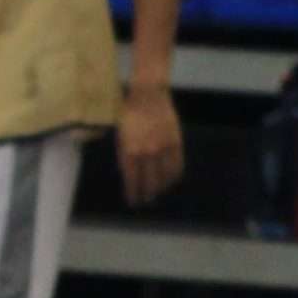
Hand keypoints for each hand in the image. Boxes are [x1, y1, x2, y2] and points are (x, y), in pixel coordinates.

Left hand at [116, 84, 182, 207]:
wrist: (148, 95)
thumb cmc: (129, 114)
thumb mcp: (120, 136)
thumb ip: (125, 155)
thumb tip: (130, 174)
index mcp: (129, 151)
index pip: (132, 180)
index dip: (133, 193)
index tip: (133, 201)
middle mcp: (146, 153)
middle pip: (149, 181)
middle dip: (147, 193)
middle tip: (146, 200)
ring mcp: (162, 148)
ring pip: (164, 176)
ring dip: (161, 187)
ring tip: (159, 192)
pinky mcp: (175, 142)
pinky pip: (177, 165)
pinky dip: (174, 175)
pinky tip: (172, 180)